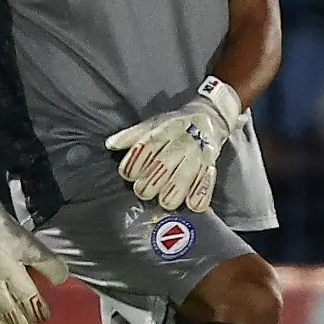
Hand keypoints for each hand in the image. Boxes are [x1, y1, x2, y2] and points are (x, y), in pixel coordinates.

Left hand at [105, 77, 242, 212]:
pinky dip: (202, 192)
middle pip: (169, 159)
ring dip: (177, 187)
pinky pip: (208, 179)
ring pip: (189, 170)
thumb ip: (132, 136)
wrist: (210, 118)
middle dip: (155, 177)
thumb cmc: (175, 126)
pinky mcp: (212, 164)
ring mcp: (200, 152)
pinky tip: (194, 205)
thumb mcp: (153, 125)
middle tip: (143, 192)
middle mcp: (184, 139)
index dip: (138, 158)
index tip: (127, 174)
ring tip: (166, 203)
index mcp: (167, 128)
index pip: (152, 142)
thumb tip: (110, 144)